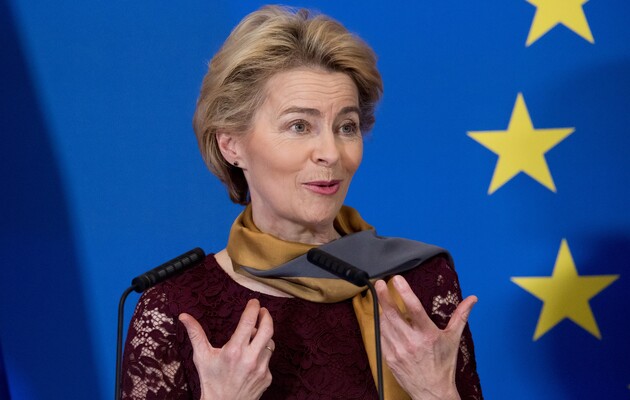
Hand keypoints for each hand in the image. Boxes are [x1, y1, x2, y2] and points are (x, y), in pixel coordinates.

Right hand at [179, 298, 273, 399]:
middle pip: (267, 329)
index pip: (248, 322)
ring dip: (264, 336)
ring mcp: (261, 369)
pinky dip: (262, 354)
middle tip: (262, 311)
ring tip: (254, 336)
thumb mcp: (201, 357)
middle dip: (266, 316)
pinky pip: (268, 359)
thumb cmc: (210, 381)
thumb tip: (184, 316)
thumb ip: (195, 334)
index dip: (253, 308)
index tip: (254, 302)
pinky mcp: (267, 377)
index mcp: (234, 351)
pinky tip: (252, 357)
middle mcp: (250, 359)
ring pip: (269, 343)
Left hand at [375, 275, 476, 399]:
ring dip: (384, 311)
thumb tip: (472, 299)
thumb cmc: (443, 364)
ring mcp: (398, 350)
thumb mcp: (453, 339)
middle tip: (380, 284)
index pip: (414, 308)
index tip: (396, 280)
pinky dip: (383, 327)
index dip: (404, 292)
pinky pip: (382, 337)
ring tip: (384, 302)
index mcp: (428, 334)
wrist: (432, 391)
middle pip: (393, 314)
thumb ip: (460, 316)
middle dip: (384, 296)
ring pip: (385, 324)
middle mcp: (411, 342)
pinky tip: (386, 321)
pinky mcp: (389, 358)